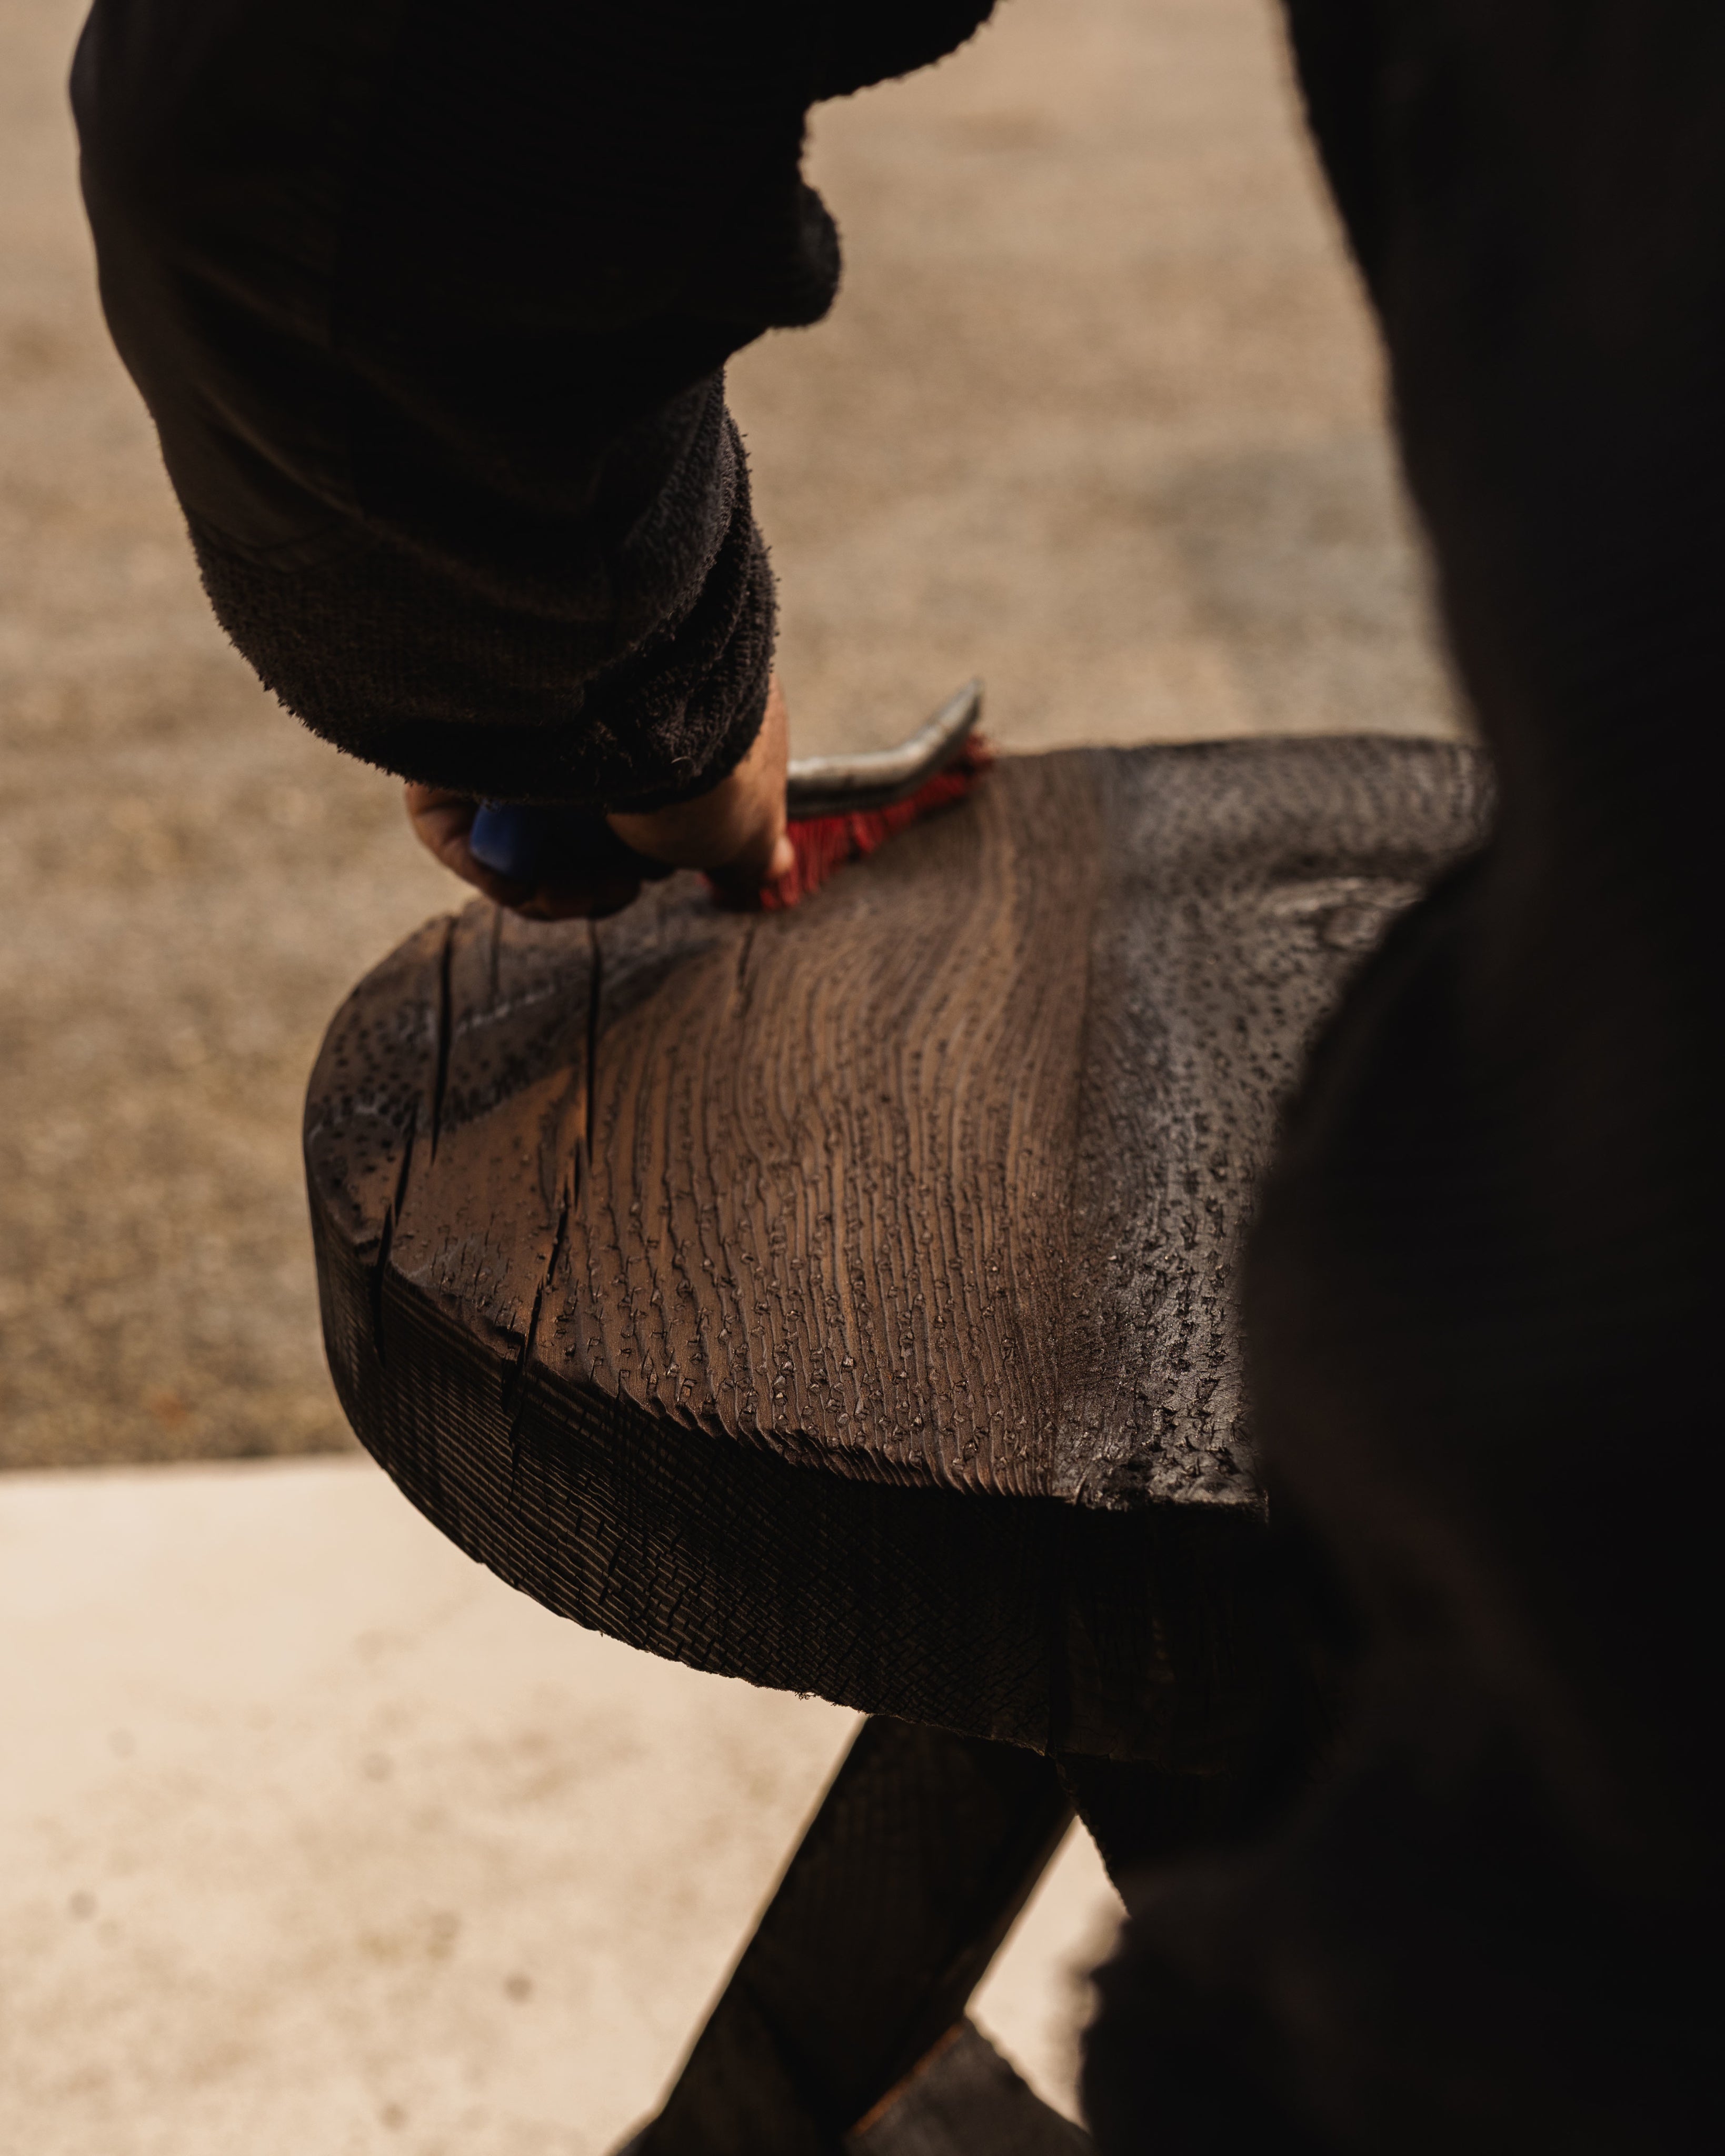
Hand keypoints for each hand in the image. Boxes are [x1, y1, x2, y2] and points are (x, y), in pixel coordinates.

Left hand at [405, 676, 795, 917]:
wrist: (643, 710)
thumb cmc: (712, 764)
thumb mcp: (748, 823)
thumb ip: (751, 850)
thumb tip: (767, 865)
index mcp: (654, 713)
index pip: (634, 800)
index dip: (644, 856)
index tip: (655, 872)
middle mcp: (583, 710)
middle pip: (575, 822)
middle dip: (598, 879)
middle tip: (616, 887)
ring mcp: (518, 720)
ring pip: (519, 828)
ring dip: (553, 887)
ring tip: (579, 888)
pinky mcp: (454, 735)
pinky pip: (453, 819)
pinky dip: (491, 868)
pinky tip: (527, 882)